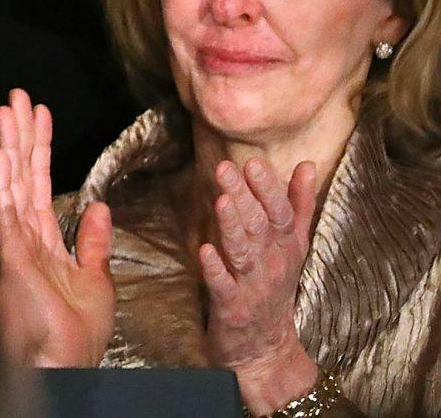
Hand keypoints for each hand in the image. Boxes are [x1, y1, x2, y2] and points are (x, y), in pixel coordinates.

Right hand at [0, 90, 115, 368]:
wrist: (67, 363)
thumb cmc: (76, 332)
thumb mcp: (97, 280)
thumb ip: (93, 242)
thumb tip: (98, 205)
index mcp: (43, 238)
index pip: (39, 181)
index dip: (40, 146)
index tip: (40, 111)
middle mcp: (24, 234)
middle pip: (21, 173)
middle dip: (20, 134)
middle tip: (17, 95)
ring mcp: (14, 243)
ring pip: (10, 184)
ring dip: (8, 146)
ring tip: (7, 110)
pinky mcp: (11, 256)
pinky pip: (6, 213)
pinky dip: (3, 184)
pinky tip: (1, 157)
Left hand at [199, 158, 321, 409]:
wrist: (268, 348)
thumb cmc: (276, 287)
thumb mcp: (293, 246)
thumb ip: (299, 205)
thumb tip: (306, 165)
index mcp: (285, 246)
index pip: (280, 213)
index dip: (268, 189)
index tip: (254, 163)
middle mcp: (271, 263)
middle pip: (259, 226)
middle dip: (244, 197)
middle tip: (226, 167)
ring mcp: (252, 286)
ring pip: (243, 252)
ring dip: (232, 227)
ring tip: (222, 201)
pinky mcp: (232, 307)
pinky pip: (223, 286)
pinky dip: (215, 269)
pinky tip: (204, 250)